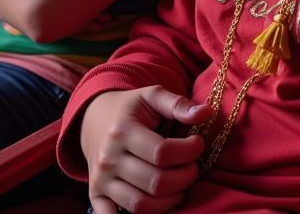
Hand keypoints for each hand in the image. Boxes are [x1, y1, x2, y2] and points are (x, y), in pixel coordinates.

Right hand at [80, 87, 208, 213]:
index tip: (198, 144)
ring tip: (180, 186)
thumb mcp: (150, 96)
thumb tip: (206, 112)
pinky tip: (156, 208)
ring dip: (170, 201)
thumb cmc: (129, 108)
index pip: (162, 153)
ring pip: (141, 205)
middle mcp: (109, 158)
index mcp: (123, 131)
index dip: (188, 151)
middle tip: (192, 168)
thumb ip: (177, 104)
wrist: (93, 118)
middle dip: (184, 178)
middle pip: (155, 183)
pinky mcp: (96, 195)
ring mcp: (101, 180)